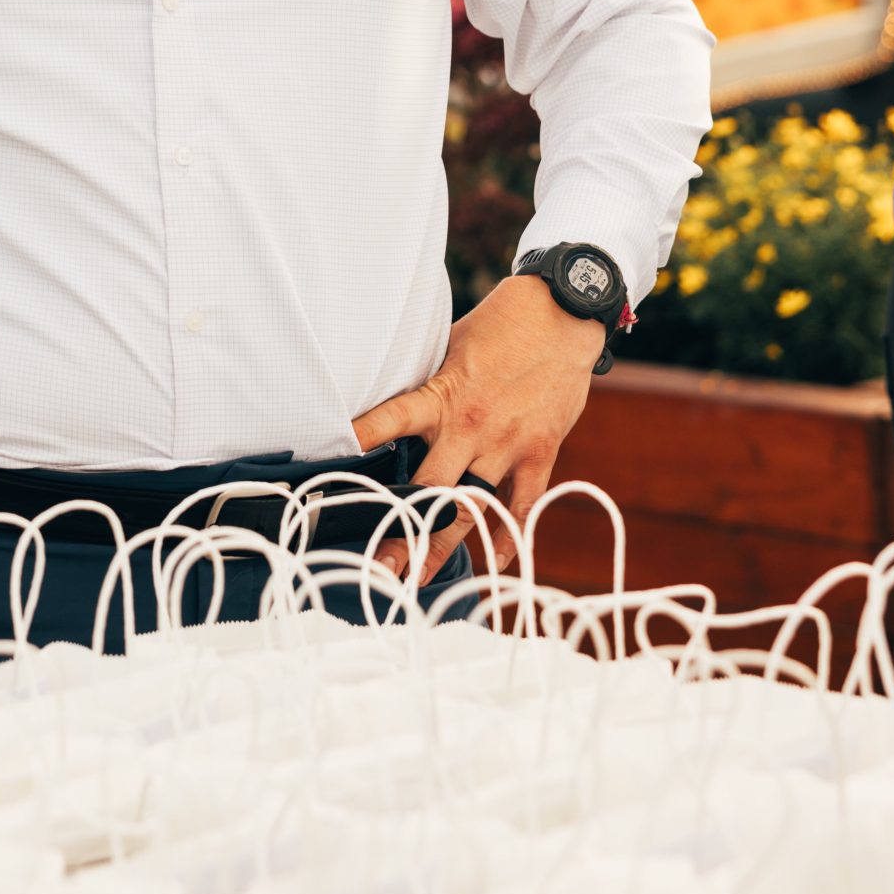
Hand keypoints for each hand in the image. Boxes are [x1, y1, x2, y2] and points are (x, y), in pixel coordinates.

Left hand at [350, 276, 603, 579]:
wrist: (561, 315)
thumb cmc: (500, 327)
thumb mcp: (450, 347)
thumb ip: (427, 382)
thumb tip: (391, 400)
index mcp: (442, 396)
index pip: (391, 420)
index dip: (362, 438)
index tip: (333, 461)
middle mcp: (470, 427)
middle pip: (430, 490)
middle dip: (403, 529)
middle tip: (381, 563)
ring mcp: (506, 444)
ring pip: (470, 508)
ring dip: (443, 545)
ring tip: (419, 578)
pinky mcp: (539, 452)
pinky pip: (521, 505)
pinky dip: (509, 535)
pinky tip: (495, 558)